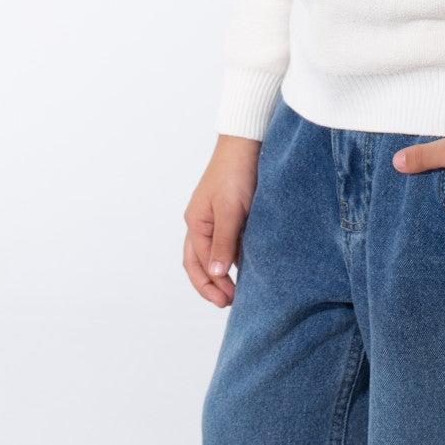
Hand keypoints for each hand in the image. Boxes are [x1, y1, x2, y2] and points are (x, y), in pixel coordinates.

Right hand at [182, 135, 261, 306]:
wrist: (248, 142)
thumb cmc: (236, 172)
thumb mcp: (230, 210)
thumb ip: (223, 242)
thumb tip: (215, 274)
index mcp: (195, 223)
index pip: (197, 263)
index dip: (210, 285)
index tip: (226, 300)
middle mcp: (201, 222)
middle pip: (198, 262)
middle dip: (209, 285)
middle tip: (227, 302)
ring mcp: (214, 217)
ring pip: (212, 253)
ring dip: (220, 273)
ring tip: (236, 291)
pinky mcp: (231, 212)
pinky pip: (227, 240)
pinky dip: (232, 257)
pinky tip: (245, 267)